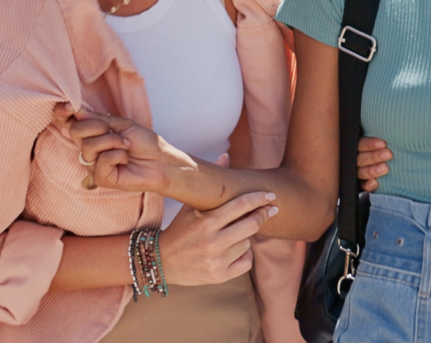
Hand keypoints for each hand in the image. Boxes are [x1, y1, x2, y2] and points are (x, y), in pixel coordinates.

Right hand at [62, 107, 192, 194]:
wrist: (161, 161)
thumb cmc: (144, 142)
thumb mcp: (120, 124)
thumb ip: (97, 119)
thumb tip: (76, 112)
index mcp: (92, 135)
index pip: (69, 124)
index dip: (62, 115)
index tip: (67, 107)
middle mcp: (88, 150)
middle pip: (75, 131)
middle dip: (98, 127)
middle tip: (116, 132)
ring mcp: (93, 165)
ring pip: (88, 146)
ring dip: (112, 141)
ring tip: (126, 146)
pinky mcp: (101, 178)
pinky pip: (101, 160)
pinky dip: (117, 155)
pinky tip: (125, 160)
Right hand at [157, 191, 277, 285]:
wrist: (160, 262)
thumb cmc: (179, 229)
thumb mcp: (191, 206)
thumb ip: (212, 184)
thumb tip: (227, 154)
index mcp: (206, 221)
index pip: (241, 205)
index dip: (259, 198)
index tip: (270, 195)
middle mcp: (212, 242)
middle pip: (251, 225)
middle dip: (262, 215)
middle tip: (270, 210)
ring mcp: (216, 261)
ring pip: (248, 243)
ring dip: (246, 237)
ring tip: (233, 235)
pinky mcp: (219, 277)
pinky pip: (246, 262)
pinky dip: (244, 255)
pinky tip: (233, 251)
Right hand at [356, 137, 391, 191]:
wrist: (391, 163)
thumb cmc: (386, 147)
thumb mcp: (381, 141)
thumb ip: (379, 136)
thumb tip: (386, 126)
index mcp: (358, 145)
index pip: (360, 144)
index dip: (370, 144)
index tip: (383, 144)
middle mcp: (356, 159)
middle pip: (360, 158)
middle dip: (374, 156)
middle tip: (388, 154)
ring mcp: (358, 172)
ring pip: (361, 172)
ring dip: (372, 170)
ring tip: (385, 168)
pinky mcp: (362, 184)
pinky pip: (363, 185)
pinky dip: (368, 185)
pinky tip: (375, 182)